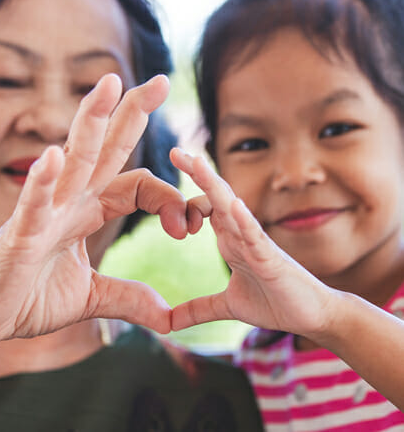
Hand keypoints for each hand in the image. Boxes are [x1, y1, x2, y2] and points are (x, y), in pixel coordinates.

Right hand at [0, 74, 183, 350]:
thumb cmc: (28, 298)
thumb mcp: (91, 298)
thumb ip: (128, 298)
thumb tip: (166, 315)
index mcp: (88, 210)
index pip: (139, 185)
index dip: (169, 200)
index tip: (188, 226)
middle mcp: (70, 201)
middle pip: (106, 149)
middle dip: (133, 113)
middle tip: (162, 80)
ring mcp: (44, 213)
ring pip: (73, 160)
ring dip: (90, 122)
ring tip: (110, 84)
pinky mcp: (19, 235)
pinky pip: (33, 203)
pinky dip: (42, 181)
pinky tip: (53, 157)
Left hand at [170, 148, 335, 336]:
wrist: (312, 317)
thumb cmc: (274, 303)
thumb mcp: (227, 307)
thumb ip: (198, 310)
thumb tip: (169, 324)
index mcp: (230, 240)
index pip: (205, 209)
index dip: (185, 202)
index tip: (163, 199)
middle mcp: (241, 235)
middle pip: (217, 197)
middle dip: (197, 173)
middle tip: (176, 150)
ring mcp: (257, 244)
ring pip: (233, 209)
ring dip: (215, 186)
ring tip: (198, 164)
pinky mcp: (272, 260)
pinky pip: (256, 237)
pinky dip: (245, 221)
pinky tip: (234, 206)